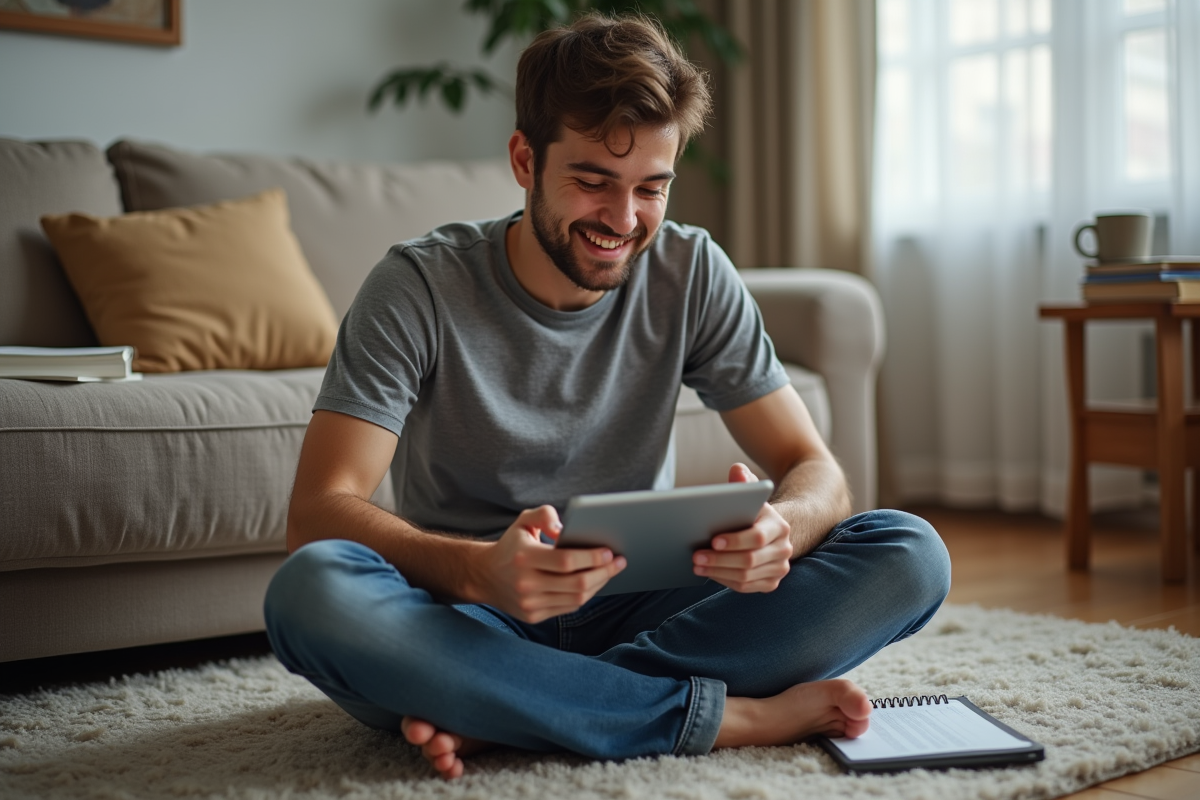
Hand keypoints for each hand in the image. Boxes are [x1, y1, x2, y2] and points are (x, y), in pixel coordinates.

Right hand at [469, 505, 625, 622]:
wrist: (485, 576)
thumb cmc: (512, 545)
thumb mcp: (523, 521)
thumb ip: (544, 514)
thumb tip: (564, 528)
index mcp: (524, 557)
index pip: (565, 561)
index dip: (592, 557)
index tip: (610, 551)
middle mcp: (526, 584)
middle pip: (576, 584)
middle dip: (603, 573)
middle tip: (619, 561)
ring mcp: (529, 603)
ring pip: (576, 598)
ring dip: (599, 585)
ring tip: (610, 571)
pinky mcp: (533, 616)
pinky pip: (568, 607)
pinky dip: (585, 595)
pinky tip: (594, 583)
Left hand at [691, 463, 791, 592]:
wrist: (771, 534)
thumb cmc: (753, 514)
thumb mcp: (750, 496)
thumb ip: (743, 483)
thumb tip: (736, 470)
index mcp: (779, 527)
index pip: (758, 537)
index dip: (735, 541)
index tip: (713, 540)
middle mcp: (784, 549)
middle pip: (749, 560)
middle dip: (720, 559)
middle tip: (696, 556)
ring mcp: (779, 569)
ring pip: (746, 576)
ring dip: (718, 572)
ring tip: (697, 565)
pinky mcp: (771, 583)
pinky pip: (746, 587)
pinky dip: (725, 581)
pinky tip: (709, 574)